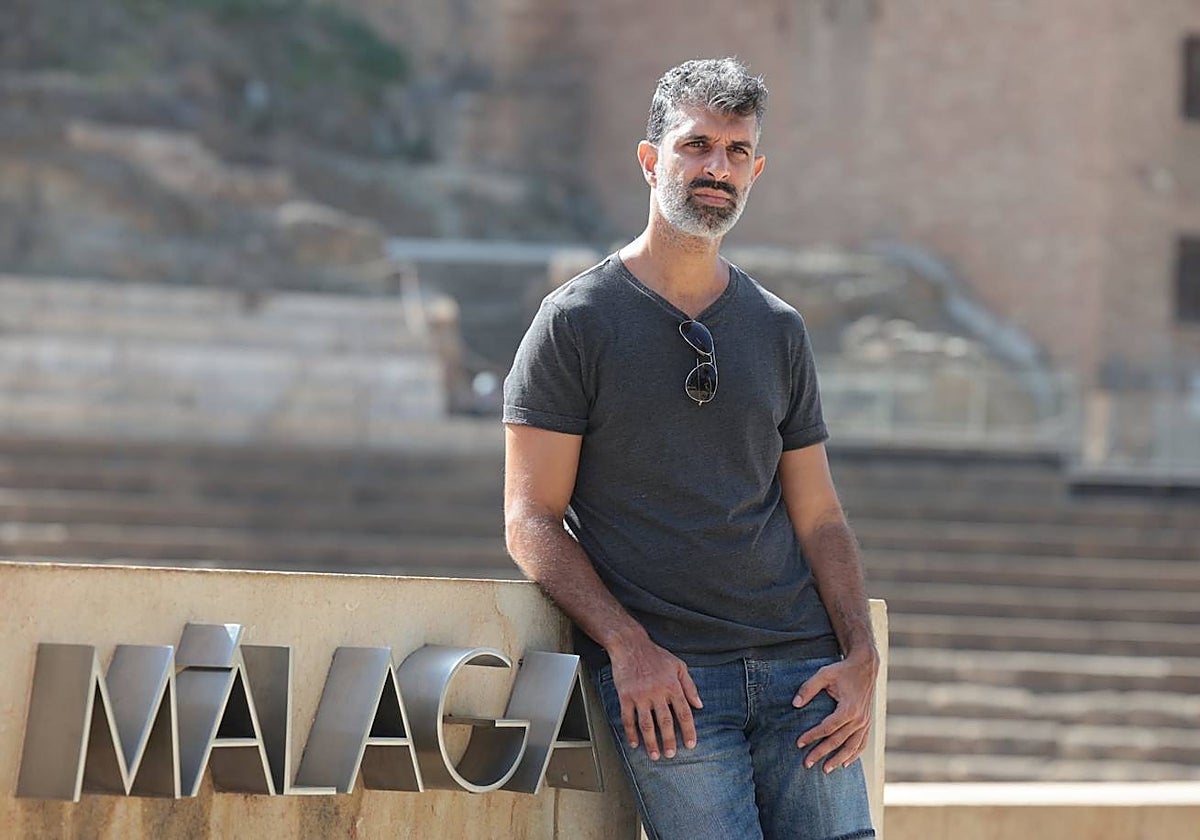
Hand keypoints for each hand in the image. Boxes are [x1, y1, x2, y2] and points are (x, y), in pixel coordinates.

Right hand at [608, 639, 702, 760]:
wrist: (630, 644)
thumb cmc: (655, 655)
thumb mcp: (678, 665)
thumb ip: (690, 686)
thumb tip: (700, 705)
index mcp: (672, 685)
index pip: (684, 713)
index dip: (688, 730)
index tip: (690, 745)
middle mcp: (657, 692)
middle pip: (666, 722)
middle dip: (669, 741)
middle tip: (671, 755)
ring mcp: (640, 695)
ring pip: (647, 724)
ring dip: (651, 742)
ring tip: (655, 755)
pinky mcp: (625, 696)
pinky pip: (628, 718)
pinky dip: (631, 733)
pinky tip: (634, 743)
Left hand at [792, 648, 877, 772]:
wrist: (866, 666)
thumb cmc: (843, 670)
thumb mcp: (824, 674)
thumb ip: (808, 688)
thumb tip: (795, 704)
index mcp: (849, 708)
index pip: (827, 728)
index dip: (812, 736)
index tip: (798, 743)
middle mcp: (859, 719)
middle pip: (838, 741)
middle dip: (821, 753)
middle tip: (807, 764)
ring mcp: (865, 722)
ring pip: (851, 747)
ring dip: (838, 760)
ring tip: (825, 770)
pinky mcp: (867, 723)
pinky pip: (861, 743)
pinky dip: (854, 755)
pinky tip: (845, 764)